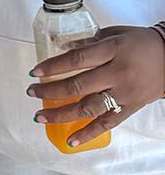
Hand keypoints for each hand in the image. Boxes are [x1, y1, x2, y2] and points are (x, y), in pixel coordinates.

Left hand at [29, 25, 164, 147]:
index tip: (35, 72)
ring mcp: (124, 93)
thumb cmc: (142, 43)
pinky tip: (71, 141)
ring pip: (88, 108)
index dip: (53, 66)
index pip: (77, 60)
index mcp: (113, 51)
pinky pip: (107, 123)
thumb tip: (62, 47)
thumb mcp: (116, 34)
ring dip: (61, 114)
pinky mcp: (131, 108)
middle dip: (50, 91)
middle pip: (77, 85)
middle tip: (31, 93)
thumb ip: (89, 42)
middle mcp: (118, 73)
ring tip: (40, 116)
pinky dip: (88, 133)